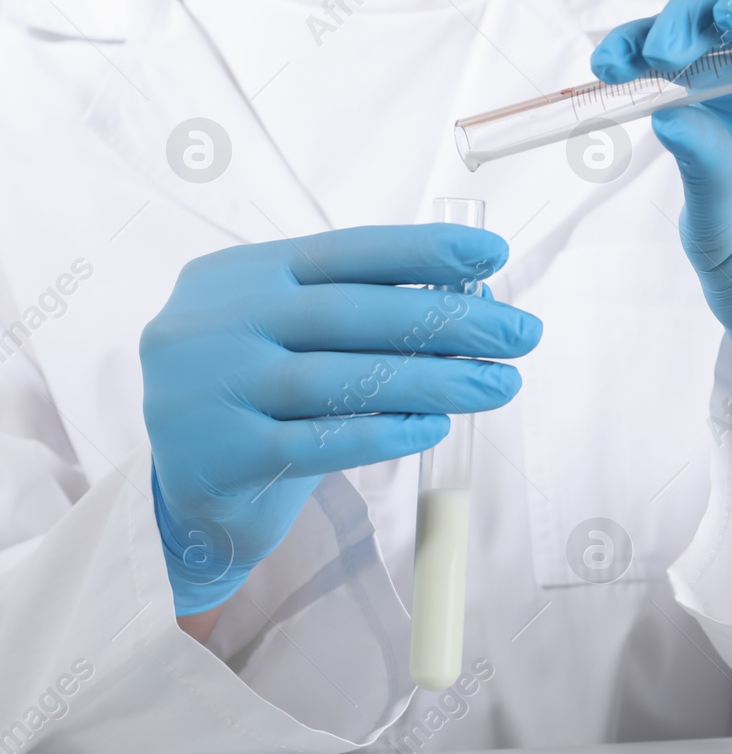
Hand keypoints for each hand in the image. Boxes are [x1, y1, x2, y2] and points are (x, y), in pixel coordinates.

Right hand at [140, 225, 540, 613]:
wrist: (188, 502)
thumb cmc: (264, 404)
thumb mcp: (300, 341)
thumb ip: (367, 314)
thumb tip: (474, 297)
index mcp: (238, 275)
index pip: (343, 251)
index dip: (423, 251)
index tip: (494, 254)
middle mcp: (214, 323)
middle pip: (351, 313)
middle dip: (449, 322)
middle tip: (522, 335)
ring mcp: (208, 390)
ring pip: (341, 379)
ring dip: (434, 380)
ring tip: (498, 385)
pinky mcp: (219, 458)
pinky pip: (319, 442)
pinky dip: (385, 433)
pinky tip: (434, 427)